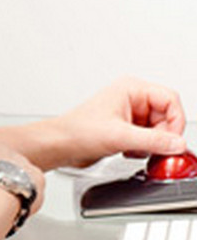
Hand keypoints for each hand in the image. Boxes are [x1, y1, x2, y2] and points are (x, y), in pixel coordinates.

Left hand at [55, 76, 185, 167]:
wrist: (61, 144)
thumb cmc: (78, 130)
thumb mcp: (119, 136)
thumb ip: (153, 141)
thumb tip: (177, 143)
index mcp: (130, 88)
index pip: (170, 99)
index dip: (176, 121)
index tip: (173, 141)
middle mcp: (132, 98)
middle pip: (167, 117)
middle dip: (161, 136)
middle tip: (151, 148)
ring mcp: (130, 113)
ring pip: (160, 130)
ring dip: (151, 144)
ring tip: (132, 148)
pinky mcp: (127, 128)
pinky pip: (149, 139)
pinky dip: (144, 149)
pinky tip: (128, 150)